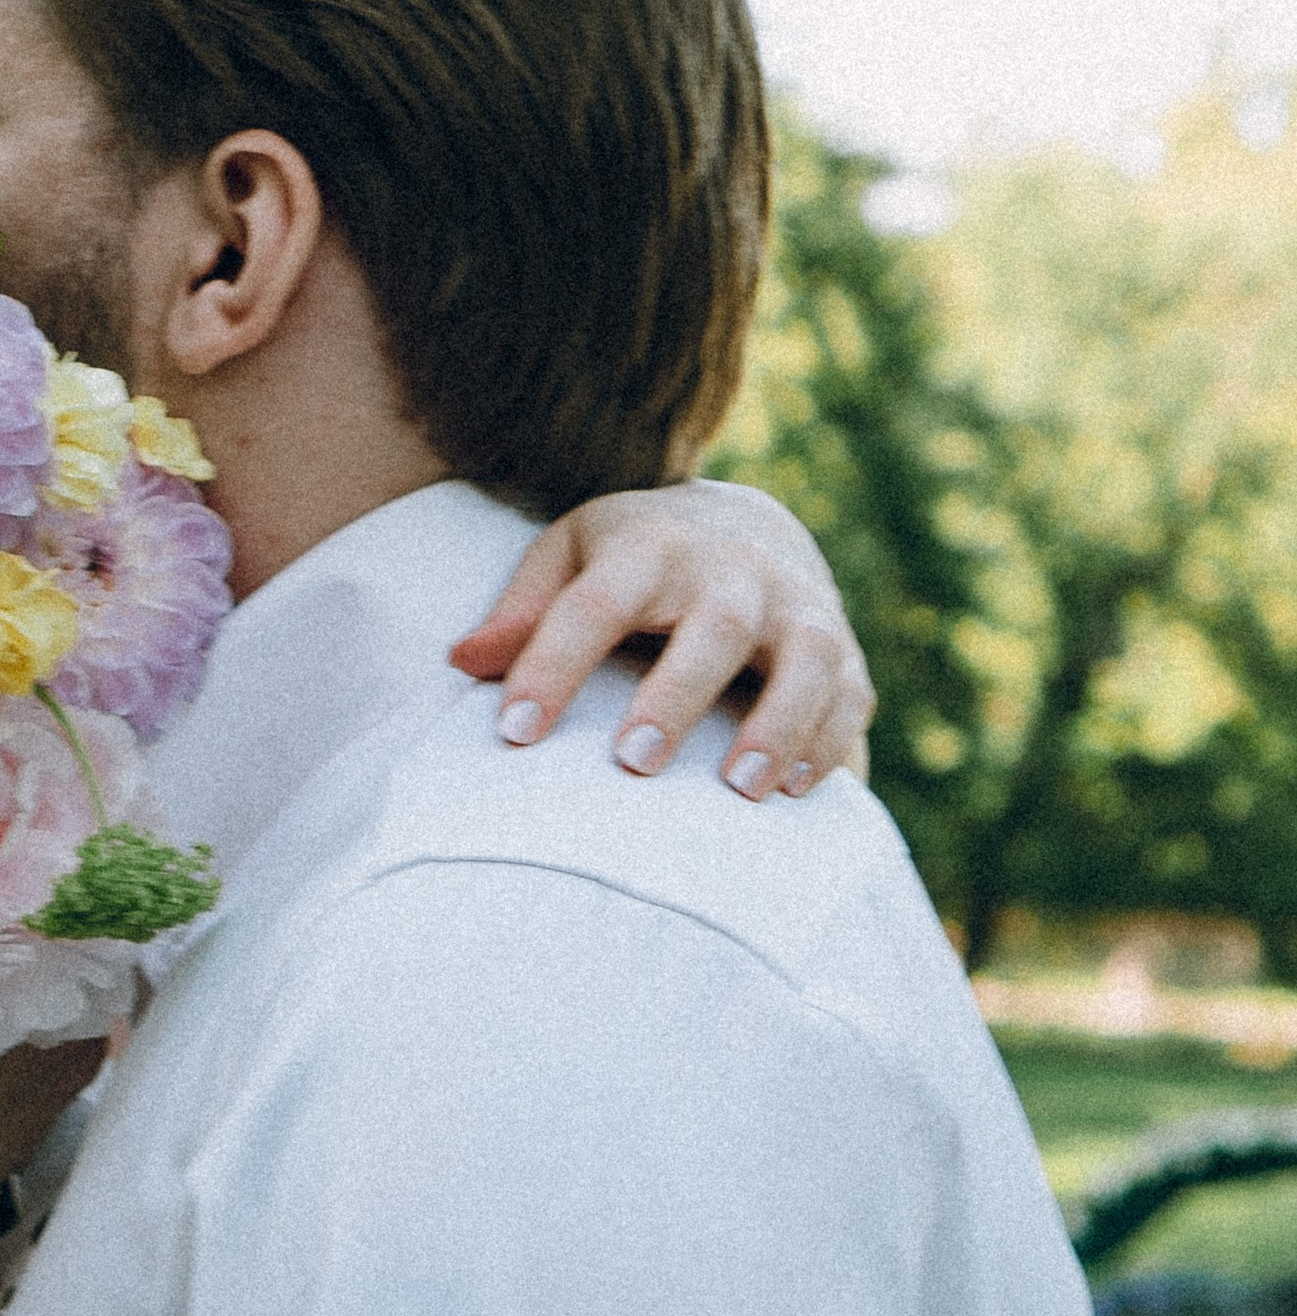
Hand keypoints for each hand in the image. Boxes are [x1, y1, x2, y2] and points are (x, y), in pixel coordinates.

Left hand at [450, 479, 872, 797]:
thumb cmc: (632, 559)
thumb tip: (463, 661)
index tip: (514, 731)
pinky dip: (831, 740)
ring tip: (738, 791)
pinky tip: (796, 792)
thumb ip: (522, 608)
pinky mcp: (842, 646)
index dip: (553, 663)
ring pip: (806, 658)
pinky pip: (851, 693)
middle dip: (678, 694)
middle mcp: (732, 570)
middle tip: (632, 763)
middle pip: (717, 625)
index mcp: (650, 545)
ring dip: (778, 723)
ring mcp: (796, 606)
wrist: (742, 523)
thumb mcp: (569, 555)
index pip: (595, 602)